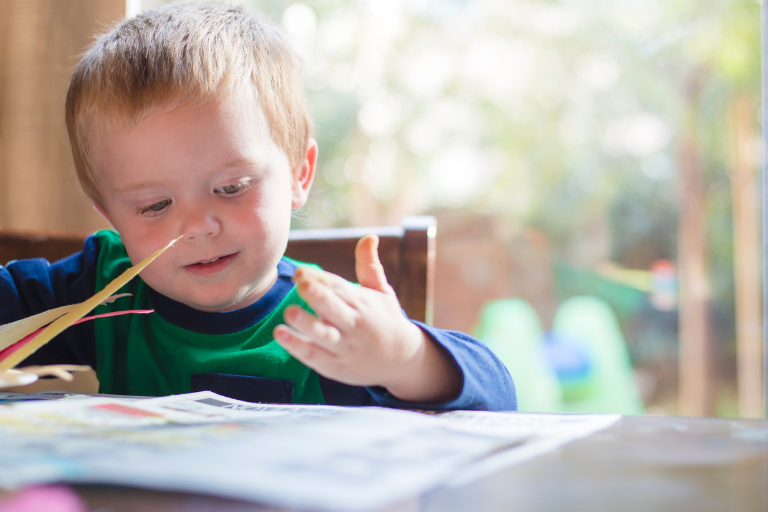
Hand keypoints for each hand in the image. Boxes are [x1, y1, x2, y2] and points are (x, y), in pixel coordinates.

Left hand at [273, 234, 460, 402]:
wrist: (403, 360)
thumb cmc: (387, 320)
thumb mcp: (382, 292)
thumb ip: (369, 265)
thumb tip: (370, 236)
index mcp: (363, 303)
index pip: (340, 288)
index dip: (320, 279)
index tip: (301, 272)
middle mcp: (354, 324)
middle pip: (334, 308)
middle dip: (317, 295)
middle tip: (300, 283)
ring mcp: (345, 346)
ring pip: (324, 334)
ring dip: (306, 323)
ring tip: (289, 313)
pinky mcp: (335, 365)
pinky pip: (314, 356)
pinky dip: (297, 346)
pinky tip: (280, 334)